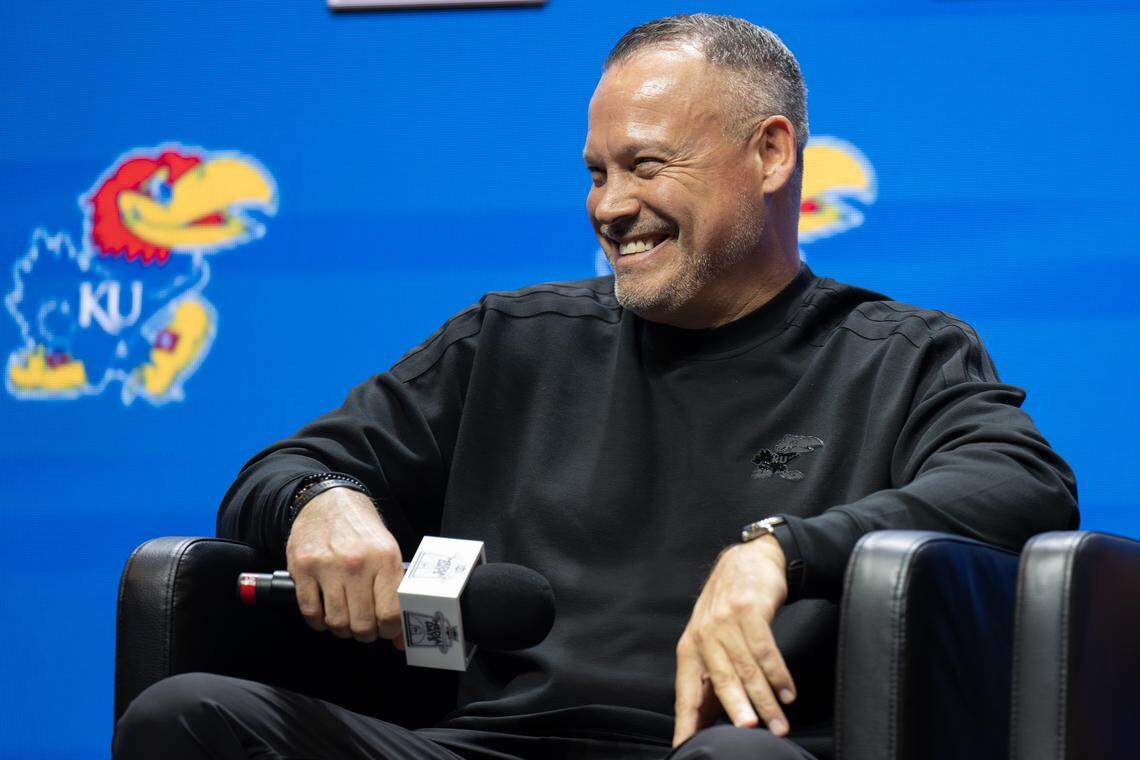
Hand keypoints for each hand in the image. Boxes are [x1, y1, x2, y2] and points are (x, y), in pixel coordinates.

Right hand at [285, 487, 405, 647]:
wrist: (329, 502)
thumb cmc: (362, 531)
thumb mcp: (387, 553)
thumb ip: (395, 591)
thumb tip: (401, 636)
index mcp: (384, 559)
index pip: (390, 613)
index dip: (390, 631)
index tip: (387, 630)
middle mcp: (356, 563)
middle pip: (362, 623)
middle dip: (366, 634)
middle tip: (366, 628)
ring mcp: (327, 566)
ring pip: (336, 622)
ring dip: (342, 629)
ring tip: (346, 620)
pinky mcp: (303, 568)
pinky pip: (310, 612)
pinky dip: (318, 621)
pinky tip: (324, 613)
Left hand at [673, 535, 795, 747]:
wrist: (749, 562)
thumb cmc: (728, 607)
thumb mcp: (710, 638)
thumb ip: (711, 676)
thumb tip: (708, 720)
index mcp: (690, 647)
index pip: (686, 691)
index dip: (686, 721)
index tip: (686, 746)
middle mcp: (704, 635)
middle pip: (721, 680)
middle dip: (736, 708)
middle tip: (747, 731)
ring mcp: (726, 621)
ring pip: (748, 668)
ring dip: (766, 699)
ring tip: (780, 723)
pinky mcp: (750, 610)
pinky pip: (766, 649)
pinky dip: (779, 674)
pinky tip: (788, 692)